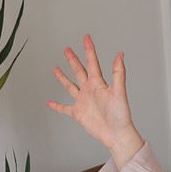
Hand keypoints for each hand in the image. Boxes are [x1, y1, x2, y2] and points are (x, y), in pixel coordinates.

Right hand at [47, 34, 143, 169]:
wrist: (116, 133)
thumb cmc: (121, 114)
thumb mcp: (119, 91)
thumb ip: (118, 73)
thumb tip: (120, 54)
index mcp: (99, 83)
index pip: (92, 63)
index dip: (89, 50)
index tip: (86, 37)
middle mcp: (90, 90)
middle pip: (79, 72)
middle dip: (73, 60)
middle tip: (67, 49)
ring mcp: (83, 101)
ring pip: (70, 87)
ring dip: (63, 78)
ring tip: (56, 69)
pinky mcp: (78, 113)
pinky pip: (64, 108)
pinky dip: (57, 106)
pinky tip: (49, 102)